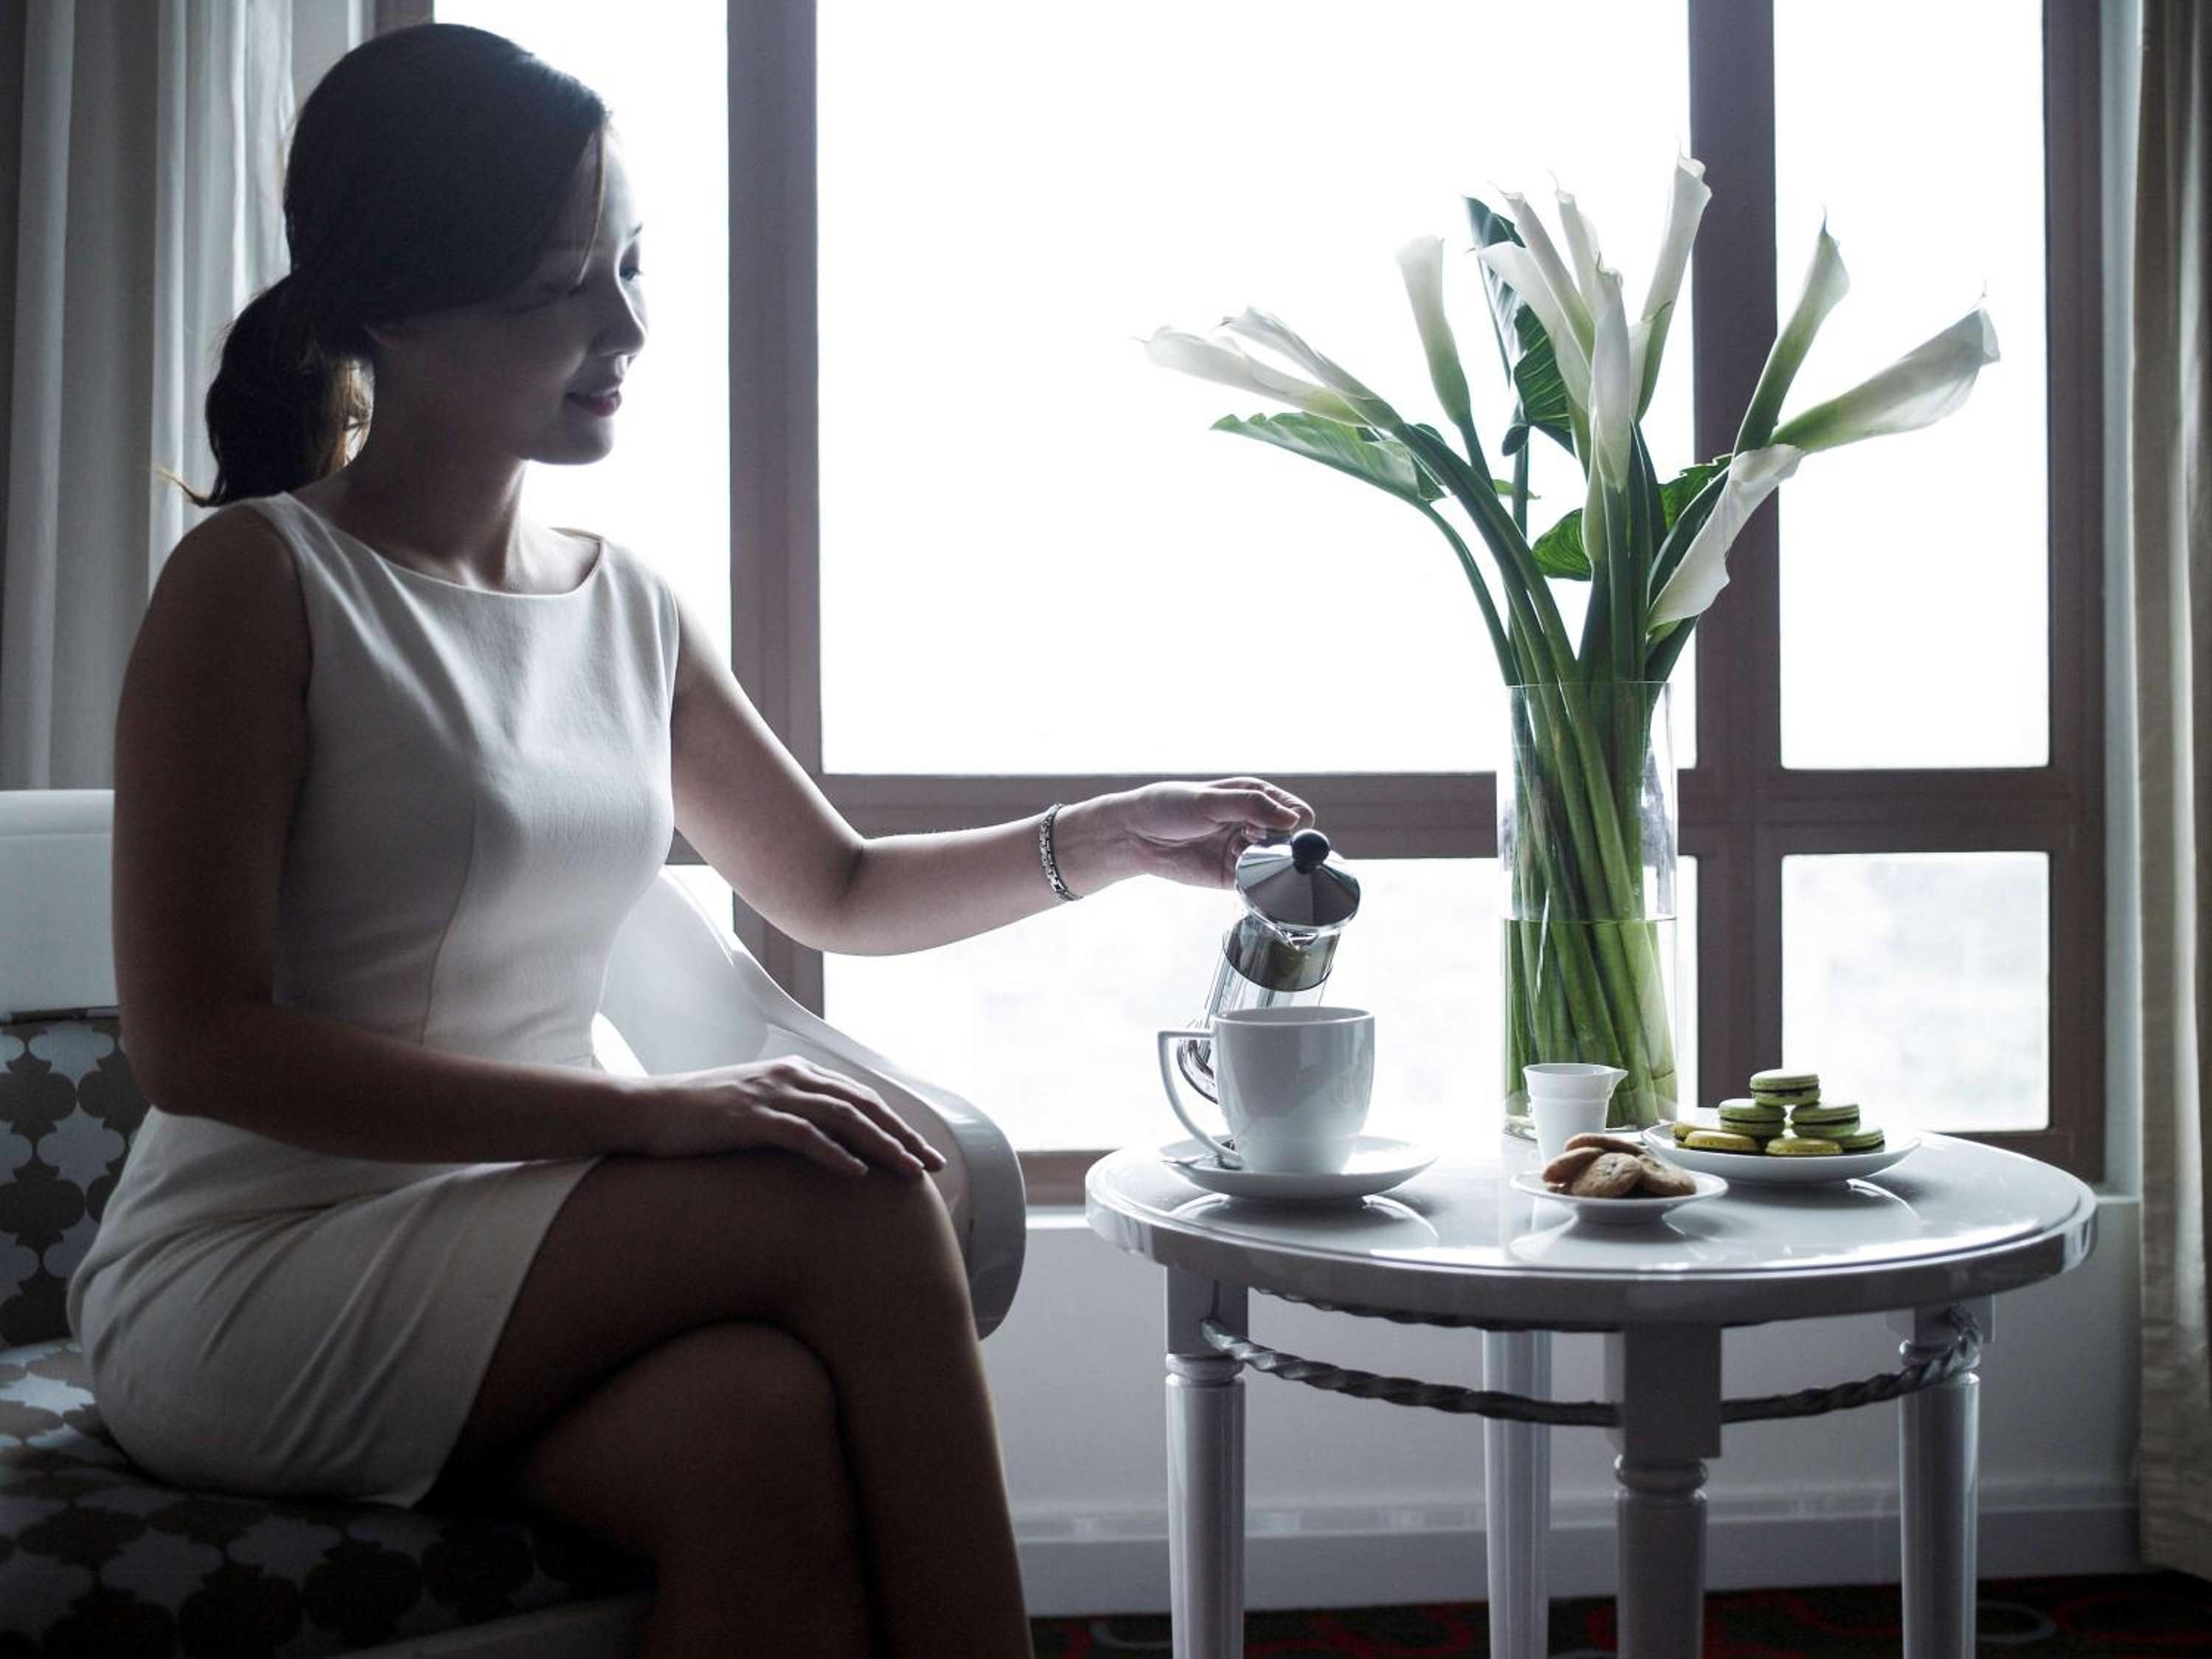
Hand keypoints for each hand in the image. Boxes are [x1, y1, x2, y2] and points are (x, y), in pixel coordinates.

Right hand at [637, 1058, 949, 1176]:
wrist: (647, 1110)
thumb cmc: (699, 1117)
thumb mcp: (753, 1108)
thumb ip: (789, 1116)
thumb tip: (823, 1144)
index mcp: (795, 1073)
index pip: (860, 1097)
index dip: (896, 1124)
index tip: (923, 1152)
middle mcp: (790, 1078)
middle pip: (862, 1106)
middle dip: (902, 1136)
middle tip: (933, 1165)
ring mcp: (771, 1096)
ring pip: (843, 1118)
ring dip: (882, 1146)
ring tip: (909, 1172)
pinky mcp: (750, 1118)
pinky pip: (803, 1136)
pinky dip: (834, 1154)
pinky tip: (857, 1175)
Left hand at [1120, 777, 1315, 889]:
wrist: (1137, 835)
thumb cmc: (1171, 807)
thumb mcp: (1210, 801)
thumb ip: (1251, 807)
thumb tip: (1292, 821)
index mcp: (1257, 797)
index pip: (1297, 813)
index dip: (1292, 824)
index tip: (1273, 828)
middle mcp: (1257, 825)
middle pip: (1292, 843)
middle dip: (1279, 846)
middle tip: (1251, 842)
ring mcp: (1247, 852)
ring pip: (1277, 866)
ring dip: (1263, 864)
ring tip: (1234, 854)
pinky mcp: (1234, 877)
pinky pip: (1257, 885)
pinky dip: (1253, 883)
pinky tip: (1233, 870)